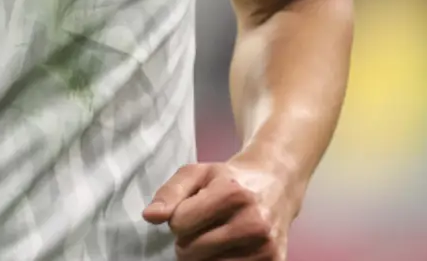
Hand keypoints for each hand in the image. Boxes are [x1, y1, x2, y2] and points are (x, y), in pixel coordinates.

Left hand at [142, 158, 294, 260]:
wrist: (276, 185)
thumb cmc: (229, 179)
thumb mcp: (197, 173)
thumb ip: (169, 193)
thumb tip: (150, 216)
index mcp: (233, 194)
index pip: (179, 224)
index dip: (178, 218)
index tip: (190, 210)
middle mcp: (254, 222)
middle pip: (191, 250)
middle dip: (188, 239)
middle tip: (203, 226)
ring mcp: (266, 246)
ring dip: (203, 255)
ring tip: (215, 236)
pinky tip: (228, 248)